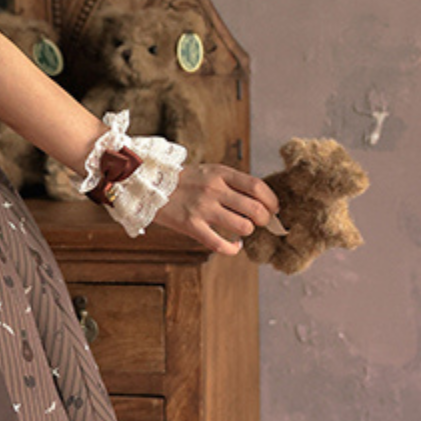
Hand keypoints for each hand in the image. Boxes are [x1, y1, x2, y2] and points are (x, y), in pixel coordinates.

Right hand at [151, 162, 280, 254]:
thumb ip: (232, 183)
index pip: (258, 187)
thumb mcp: (209, 172)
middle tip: (261, 223)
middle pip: (255, 209)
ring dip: (247, 231)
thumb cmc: (183, 181)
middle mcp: (213, 189)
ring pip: (243, 227)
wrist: (147, 184)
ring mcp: (202, 208)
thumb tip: (261, 201)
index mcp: (220, 173)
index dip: (272, 201)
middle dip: (264, 220)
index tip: (274, 209)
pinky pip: (220, 244)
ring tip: (241, 230)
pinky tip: (234, 246)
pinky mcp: (191, 226)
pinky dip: (233, 249)